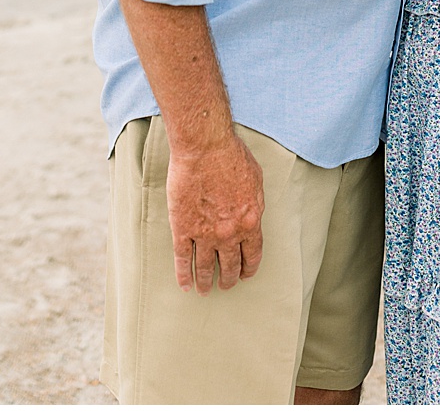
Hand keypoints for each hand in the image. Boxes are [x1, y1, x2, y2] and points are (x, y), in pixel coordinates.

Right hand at [167, 132, 264, 293]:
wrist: (206, 149)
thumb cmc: (233, 158)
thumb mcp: (256, 182)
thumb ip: (253, 204)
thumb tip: (252, 215)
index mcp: (251, 221)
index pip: (253, 254)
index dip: (249, 267)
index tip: (245, 275)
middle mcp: (229, 233)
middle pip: (230, 264)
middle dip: (228, 278)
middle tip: (226, 285)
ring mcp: (204, 233)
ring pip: (205, 266)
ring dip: (205, 281)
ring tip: (205, 290)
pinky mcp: (182, 229)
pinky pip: (183, 259)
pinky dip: (183, 274)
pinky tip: (184, 284)